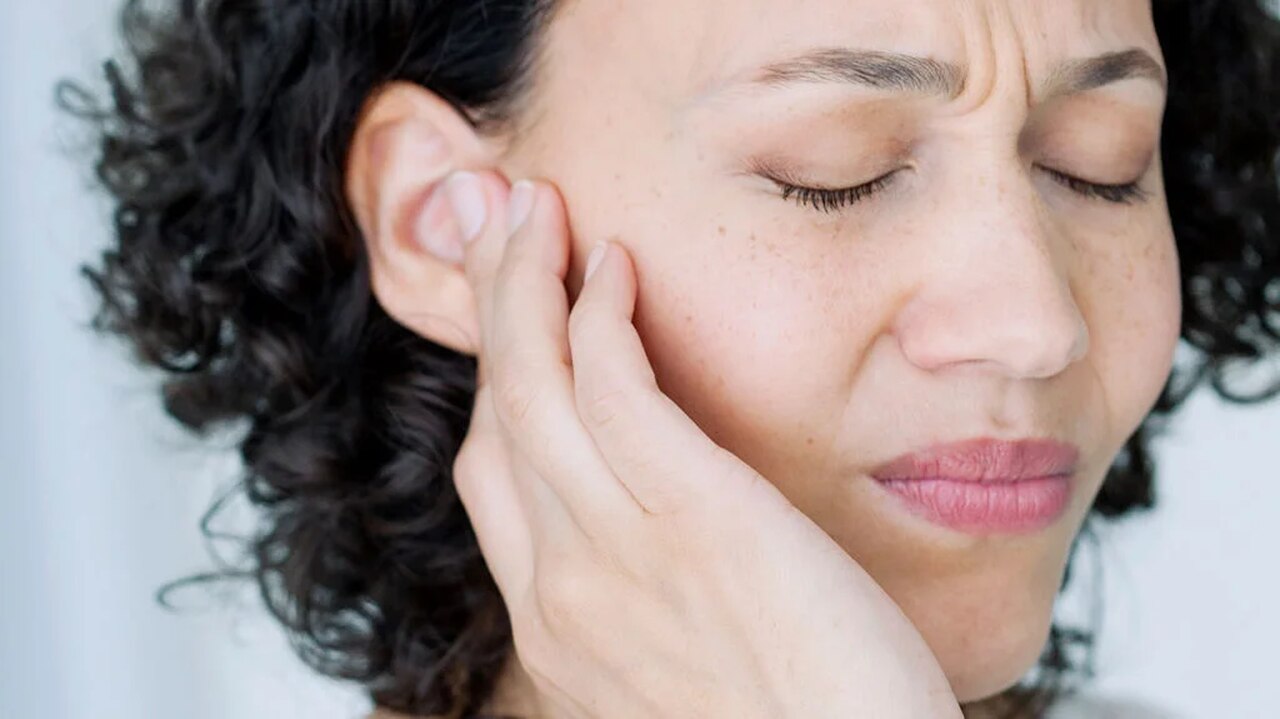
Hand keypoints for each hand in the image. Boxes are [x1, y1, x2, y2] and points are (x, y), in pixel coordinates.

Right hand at [443, 170, 962, 718]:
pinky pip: (611, 385)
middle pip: (496, 412)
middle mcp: (562, 585)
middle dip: (488, 305)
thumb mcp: (692, 668)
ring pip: (533, 382)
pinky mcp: (692, 514)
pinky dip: (597, 312)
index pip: (494, 477)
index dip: (499, 381)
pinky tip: (612, 261)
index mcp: (558, 629)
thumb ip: (654, 595)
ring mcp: (613, 550)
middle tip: (495, 220)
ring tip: (534, 207)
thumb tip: (664, 535)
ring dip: (523, 280)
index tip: (515, 318)